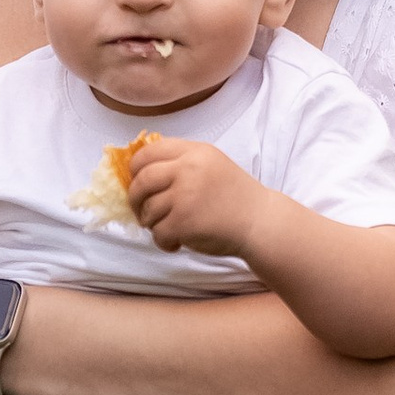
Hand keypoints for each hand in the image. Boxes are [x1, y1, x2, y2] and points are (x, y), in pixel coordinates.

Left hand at [124, 136, 255, 258]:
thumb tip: (139, 170)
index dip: (136, 168)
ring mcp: (185, 195)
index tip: (137, 181)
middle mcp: (188, 169)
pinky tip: (176, 242)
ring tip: (167, 227)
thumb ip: (181, 161)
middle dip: (135, 198)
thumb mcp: (210, 164)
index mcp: (194, 151)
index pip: (149, 151)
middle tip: (141, 210)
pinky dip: (163, 241)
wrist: (260, 222)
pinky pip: (158, 232)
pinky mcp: (184, 222)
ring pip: (148, 209)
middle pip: (142, 179)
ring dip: (151, 223)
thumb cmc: (234, 196)